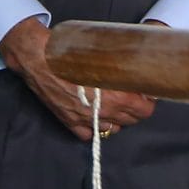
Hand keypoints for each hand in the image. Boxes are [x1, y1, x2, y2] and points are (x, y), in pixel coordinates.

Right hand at [0, 16, 155, 141]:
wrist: (40, 59)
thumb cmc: (70, 54)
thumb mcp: (103, 55)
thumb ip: (122, 66)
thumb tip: (136, 68)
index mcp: (115, 96)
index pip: (144, 109)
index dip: (148, 101)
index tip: (147, 93)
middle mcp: (103, 112)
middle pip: (131, 119)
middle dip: (136, 109)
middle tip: (134, 97)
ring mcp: (86, 120)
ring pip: (114, 128)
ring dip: (118, 118)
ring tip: (116, 105)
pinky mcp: (70, 122)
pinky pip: (90, 134)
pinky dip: (96, 127)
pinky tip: (96, 116)